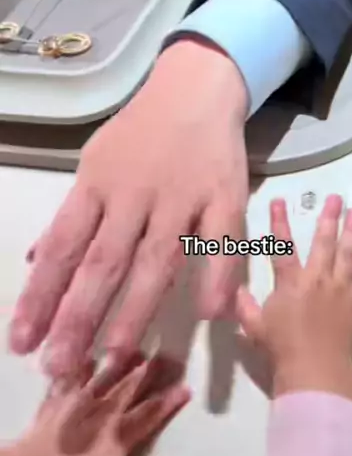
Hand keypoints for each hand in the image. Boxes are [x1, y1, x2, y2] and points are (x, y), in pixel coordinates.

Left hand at [0, 353, 189, 455]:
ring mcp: (76, 406)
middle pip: (130, 390)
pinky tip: (89, 356)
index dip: (167, 402)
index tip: (185, 387)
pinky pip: (71, 379)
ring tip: (138, 349)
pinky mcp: (54, 404)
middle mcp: (100, 415)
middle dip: (151, 374)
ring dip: (123, 364)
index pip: (148, 415)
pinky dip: (81, 367)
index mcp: (117, 437)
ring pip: (105, 379)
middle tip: (168, 356)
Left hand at [10, 39, 249, 379]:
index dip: (40, 296)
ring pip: (156, 259)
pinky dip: (217, 276)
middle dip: (79, 317)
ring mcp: (180, 197)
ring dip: (135, 311)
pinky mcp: (225, 197)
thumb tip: (37, 259)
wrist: (195, 87)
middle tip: (60, 368)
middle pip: (103, 262)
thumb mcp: (95, 163)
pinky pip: (221, 240)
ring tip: (114, 357)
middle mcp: (133, 194)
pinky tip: (208, 315)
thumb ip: (72, 215)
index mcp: (96, 185)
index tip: (22, 342)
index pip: (62, 248)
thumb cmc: (141, 132)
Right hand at [236, 196, 351, 403]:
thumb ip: (245, 306)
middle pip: (324, 241)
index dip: (279, 222)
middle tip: (335, 197)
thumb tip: (235, 290)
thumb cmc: (281, 348)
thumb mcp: (254, 327)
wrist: (315, 369)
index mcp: (290, 282)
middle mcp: (318, 278)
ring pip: (348, 253)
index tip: (279, 200)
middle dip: (328, 217)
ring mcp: (341, 289)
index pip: (282, 246)